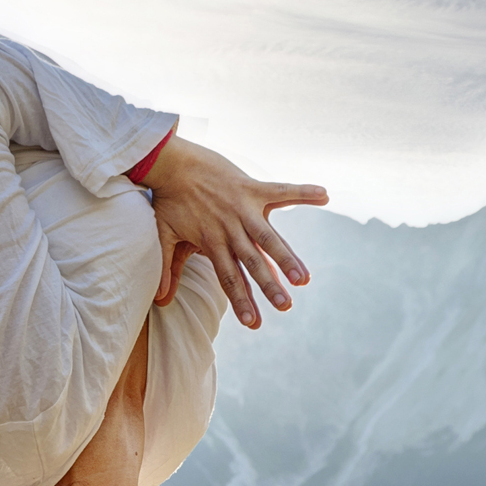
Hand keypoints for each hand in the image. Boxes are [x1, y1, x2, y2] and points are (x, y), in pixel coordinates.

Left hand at [139, 137, 327, 328]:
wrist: (173, 162)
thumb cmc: (169, 199)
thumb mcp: (165, 234)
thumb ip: (167, 268)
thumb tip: (160, 301)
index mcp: (211, 242)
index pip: (228, 277)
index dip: (241, 300)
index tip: (253, 322)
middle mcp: (230, 228)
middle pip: (252, 263)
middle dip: (269, 286)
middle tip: (285, 306)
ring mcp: (243, 208)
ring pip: (269, 238)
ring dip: (287, 257)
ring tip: (303, 278)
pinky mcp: (253, 188)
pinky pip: (282, 190)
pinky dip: (302, 192)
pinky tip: (325, 195)